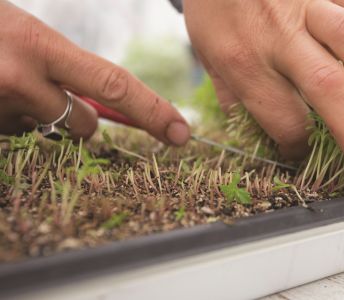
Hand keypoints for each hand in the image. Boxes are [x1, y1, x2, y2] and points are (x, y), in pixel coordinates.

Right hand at [0, 1, 189, 144]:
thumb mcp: (26, 36)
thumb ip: (63, 70)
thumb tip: (94, 111)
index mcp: (38, 46)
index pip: (114, 86)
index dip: (153, 111)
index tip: (182, 133)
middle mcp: (17, 79)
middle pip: (83, 125)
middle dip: (80, 120)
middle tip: (51, 93)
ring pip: (42, 131)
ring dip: (35, 116)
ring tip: (4, 83)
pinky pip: (13, 135)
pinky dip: (11, 120)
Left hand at [184, 0, 343, 196]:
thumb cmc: (214, 11)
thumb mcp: (210, 59)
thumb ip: (237, 98)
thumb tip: (268, 134)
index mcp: (240, 60)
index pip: (282, 117)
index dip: (300, 146)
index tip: (309, 156)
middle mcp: (276, 33)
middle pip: (328, 89)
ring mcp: (307, 3)